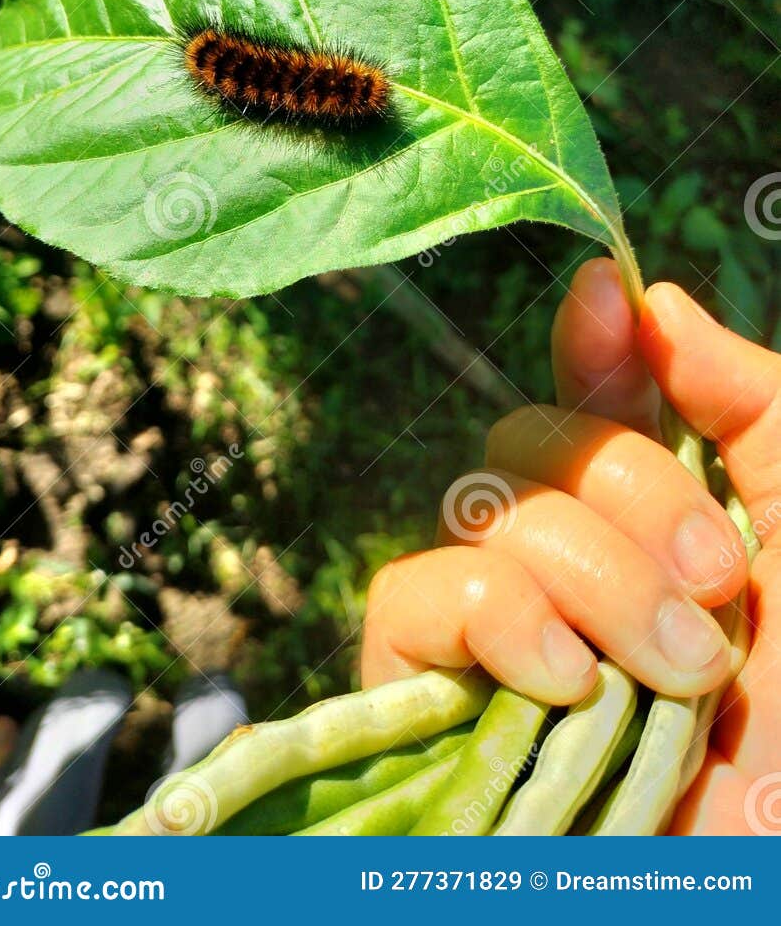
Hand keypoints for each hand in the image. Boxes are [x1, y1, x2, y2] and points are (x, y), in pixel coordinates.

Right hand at [361, 259, 780, 834]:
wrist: (760, 888)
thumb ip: (758, 412)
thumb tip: (656, 302)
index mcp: (661, 532)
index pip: (594, 401)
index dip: (590, 341)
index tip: (607, 295)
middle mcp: (571, 569)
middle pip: (534, 436)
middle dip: (636, 489)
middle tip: (723, 587)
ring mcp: (494, 635)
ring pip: (491, 509)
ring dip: (601, 579)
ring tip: (679, 678)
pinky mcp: (427, 697)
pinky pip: (416, 592)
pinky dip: (499, 616)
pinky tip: (566, 686)